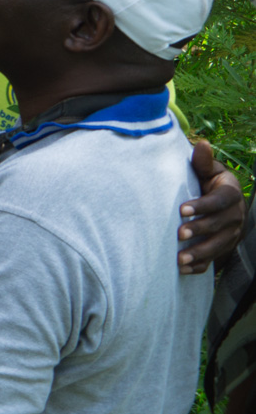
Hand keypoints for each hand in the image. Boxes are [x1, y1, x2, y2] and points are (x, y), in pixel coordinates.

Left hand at [179, 140, 246, 273]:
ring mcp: (232, 234)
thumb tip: (202, 144)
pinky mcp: (224, 247)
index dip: (203, 206)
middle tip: (179, 234)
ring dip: (199, 253)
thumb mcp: (207, 170)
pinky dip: (200, 266)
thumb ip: (202, 162)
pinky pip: (214, 260)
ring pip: (218, 245)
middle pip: (220, 225)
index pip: (220, 201)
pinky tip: (183, 270)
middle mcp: (235, 216)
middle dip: (199, 230)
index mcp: (231, 194)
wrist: (217, 201)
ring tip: (179, 259)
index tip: (181, 209)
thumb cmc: (207, 181)